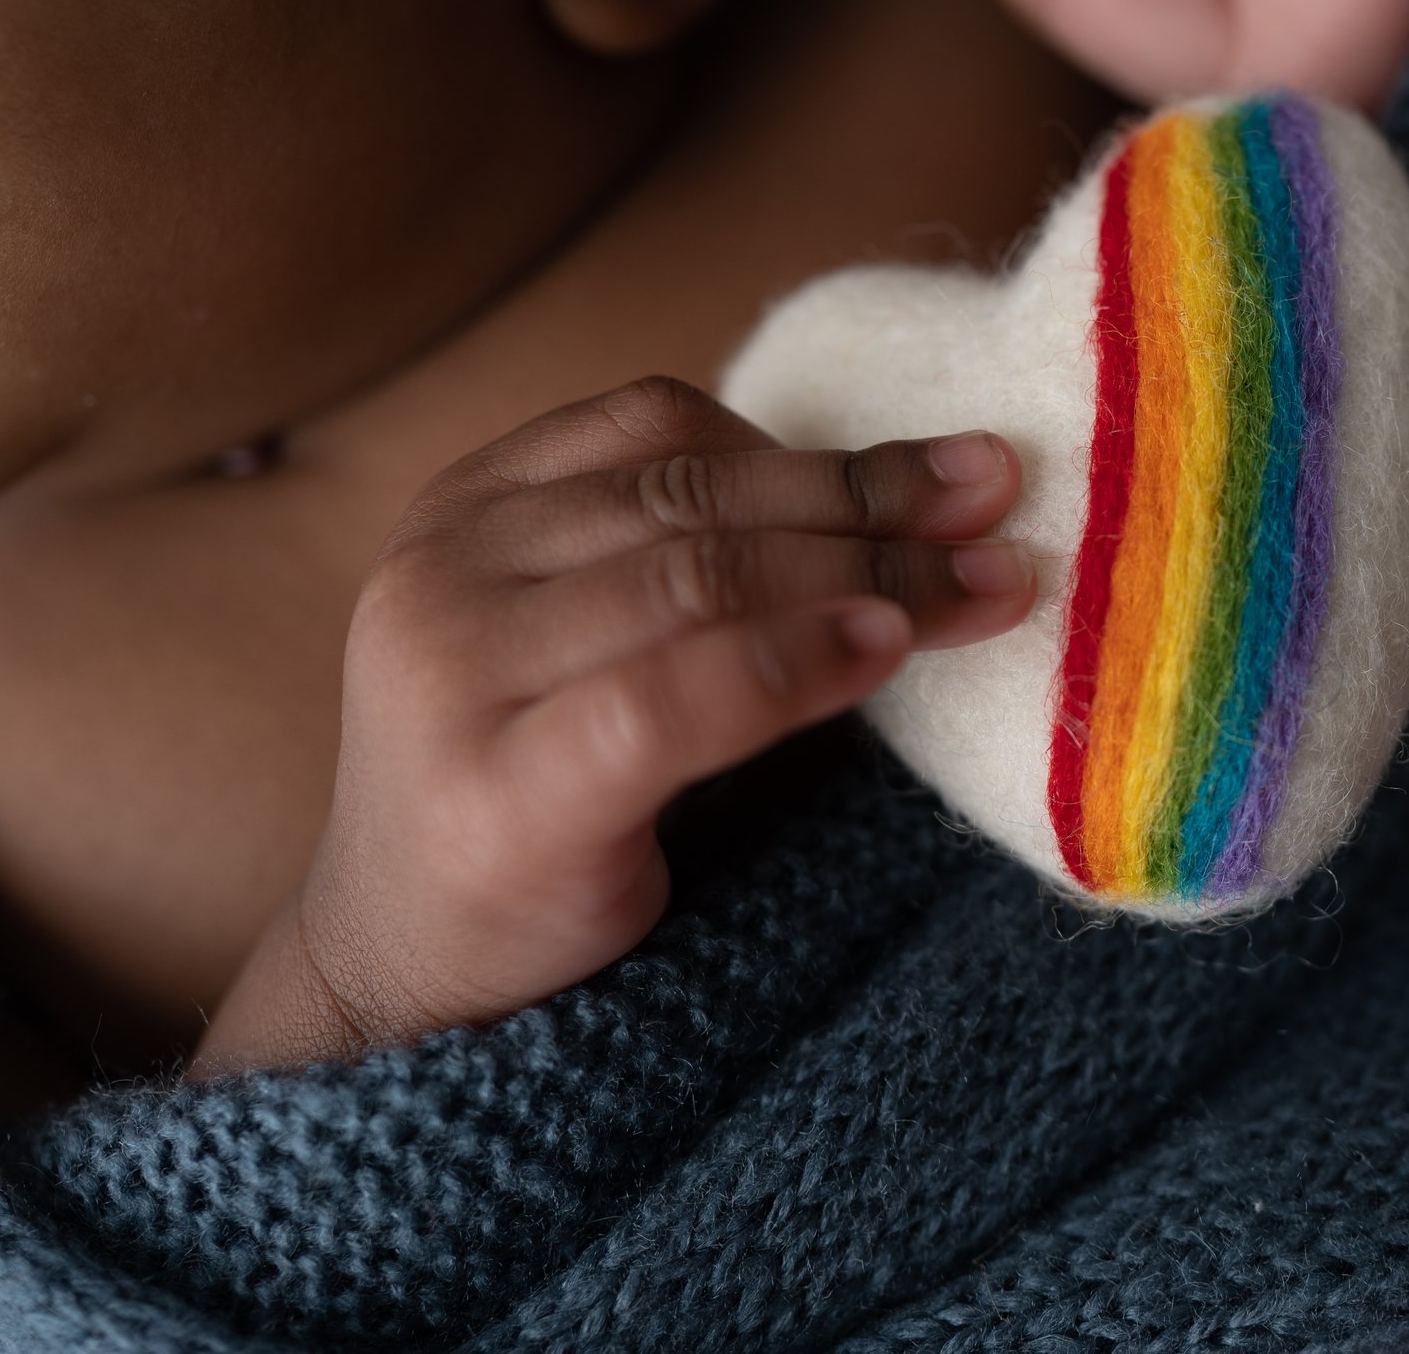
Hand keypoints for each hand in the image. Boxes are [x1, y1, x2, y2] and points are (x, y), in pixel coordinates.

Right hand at [190, 378, 1035, 1074]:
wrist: (408, 980)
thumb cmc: (536, 798)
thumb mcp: (594, 642)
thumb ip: (690, 557)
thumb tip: (914, 487)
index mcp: (466, 510)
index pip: (662, 429)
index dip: (827, 443)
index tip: (961, 467)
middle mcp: (443, 573)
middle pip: (697, 506)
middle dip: (870, 505)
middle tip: (1000, 507)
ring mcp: (453, 680)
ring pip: (699, 582)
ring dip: (864, 574)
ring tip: (983, 584)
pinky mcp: (497, 794)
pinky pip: (672, 699)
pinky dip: (794, 663)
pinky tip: (882, 650)